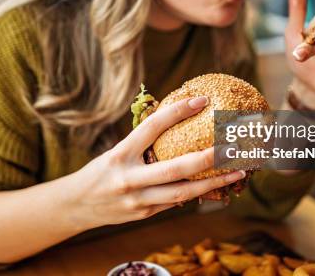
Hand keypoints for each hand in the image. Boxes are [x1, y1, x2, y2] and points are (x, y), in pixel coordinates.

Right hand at [67, 96, 245, 229]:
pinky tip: (217, 185)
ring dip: (214, 182)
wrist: (76, 205)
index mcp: (120, 154)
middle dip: (208, 158)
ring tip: (237, 172)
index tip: (202, 100)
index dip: (178, 111)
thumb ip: (143, 142)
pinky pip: (177, 203)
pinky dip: (198, 193)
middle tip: (232, 146)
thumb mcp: (116, 151)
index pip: (153, 127)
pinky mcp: (145, 214)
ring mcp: (138, 200)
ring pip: (183, 192)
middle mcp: (129, 178)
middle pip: (176, 168)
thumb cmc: (101, 171)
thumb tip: (179, 120)